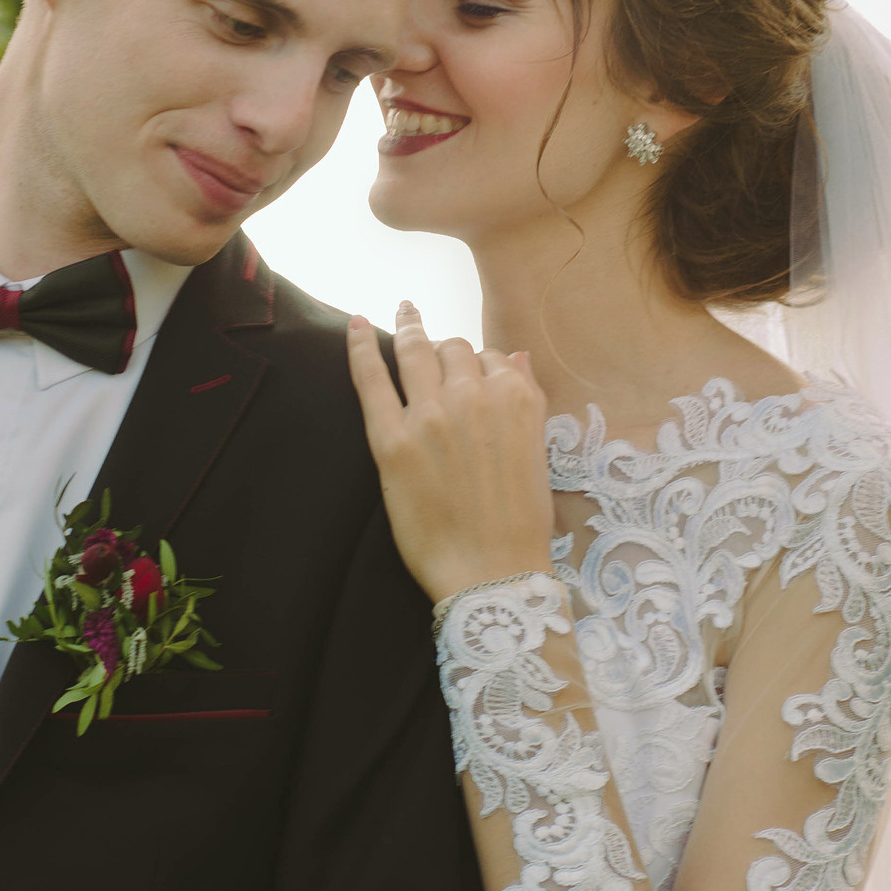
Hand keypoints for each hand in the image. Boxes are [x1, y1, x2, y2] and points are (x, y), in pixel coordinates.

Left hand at [346, 302, 553, 604]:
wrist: (493, 575)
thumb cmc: (520, 524)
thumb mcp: (536, 452)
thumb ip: (526, 398)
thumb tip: (514, 355)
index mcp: (516, 399)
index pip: (491, 357)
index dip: (478, 364)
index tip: (467, 373)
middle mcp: (474, 396)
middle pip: (453, 349)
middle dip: (445, 348)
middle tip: (432, 348)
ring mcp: (430, 415)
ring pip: (416, 352)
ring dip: (410, 331)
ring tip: (403, 316)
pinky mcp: (392, 440)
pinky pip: (371, 379)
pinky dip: (360, 346)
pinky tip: (354, 324)